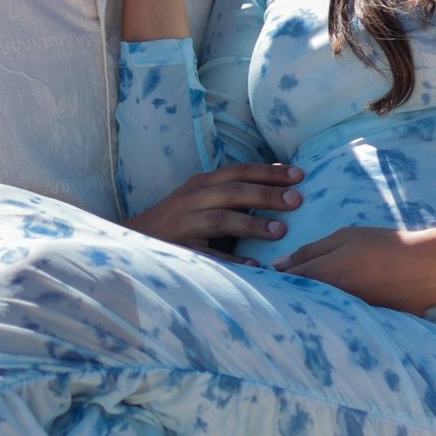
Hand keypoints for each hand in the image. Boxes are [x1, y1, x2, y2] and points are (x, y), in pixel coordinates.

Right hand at [129, 162, 304, 249]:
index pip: (239, 171)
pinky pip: (210, 255)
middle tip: (297, 199)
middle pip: (234, 192)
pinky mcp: (181, 249)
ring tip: (281, 230)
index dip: (269, 172)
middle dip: (267, 194)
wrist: (136, 238)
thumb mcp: (202, 194)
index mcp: (201, 183)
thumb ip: (233, 187)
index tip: (299, 175)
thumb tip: (278, 176)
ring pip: (221, 219)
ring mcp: (185, 224)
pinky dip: (232, 260)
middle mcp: (193, 198)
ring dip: (252, 224)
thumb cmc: (179, 217)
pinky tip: (254, 265)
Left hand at [276, 224, 435, 312]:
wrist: (429, 268)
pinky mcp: (363, 323)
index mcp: (325, 275)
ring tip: (298, 298)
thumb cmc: (387, 245)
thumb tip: (279, 264)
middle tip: (273, 291)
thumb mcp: (347, 236)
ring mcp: (348, 314)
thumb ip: (311, 250)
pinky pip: (337, 319)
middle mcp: (333, 300)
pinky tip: (327, 306)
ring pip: (316, 312)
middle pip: (298, 302)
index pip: (285, 283)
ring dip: (306, 306)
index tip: (258, 279)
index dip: (270, 281)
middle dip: (284, 297)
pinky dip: (328, 313)